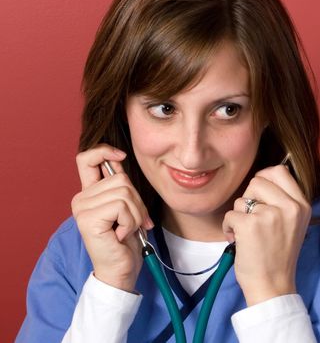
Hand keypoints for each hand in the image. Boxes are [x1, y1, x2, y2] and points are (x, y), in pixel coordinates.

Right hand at [71, 144, 153, 291]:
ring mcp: (82, 208)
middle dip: (137, 201)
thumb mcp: (127, 208)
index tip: (121, 155)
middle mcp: (81, 198)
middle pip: (121, 179)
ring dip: (135, 214)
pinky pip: (121, 206)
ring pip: (124, 192)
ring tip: (127, 229)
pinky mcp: (88, 219)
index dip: (104, 150)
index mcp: (89, 194)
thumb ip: (121, 187)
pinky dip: (130, 221)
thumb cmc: (125, 242)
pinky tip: (120, 234)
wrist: (120, 270)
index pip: (86, 159)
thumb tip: (120, 161)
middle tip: (135, 222)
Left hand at [222, 165, 310, 305]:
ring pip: (241, 198)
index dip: (264, 180)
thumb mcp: (294, 222)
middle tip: (253, 218)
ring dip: (238, 215)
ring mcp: (270, 215)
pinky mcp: (250, 225)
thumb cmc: (278, 254)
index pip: (279, 170)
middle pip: (258, 180)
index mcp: (302, 204)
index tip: (259, 196)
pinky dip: (228, 227)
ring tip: (248, 233)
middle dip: (249, 198)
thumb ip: (284, 199)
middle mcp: (290, 206)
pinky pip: (230, 214)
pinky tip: (238, 240)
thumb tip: (265, 174)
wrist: (273, 285)